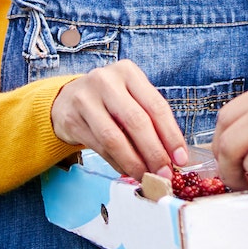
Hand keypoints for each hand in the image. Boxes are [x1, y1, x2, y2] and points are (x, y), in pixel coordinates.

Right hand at [49, 61, 187, 179]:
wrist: (67, 99)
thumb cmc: (109, 99)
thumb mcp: (130, 96)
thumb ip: (150, 119)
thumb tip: (172, 154)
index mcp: (128, 72)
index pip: (156, 106)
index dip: (171, 135)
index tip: (180, 158)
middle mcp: (105, 81)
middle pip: (136, 121)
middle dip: (154, 152)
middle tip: (164, 173)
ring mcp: (85, 99)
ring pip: (114, 138)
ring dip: (134, 162)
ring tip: (146, 176)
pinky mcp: (72, 119)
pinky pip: (100, 148)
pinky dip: (117, 163)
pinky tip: (128, 170)